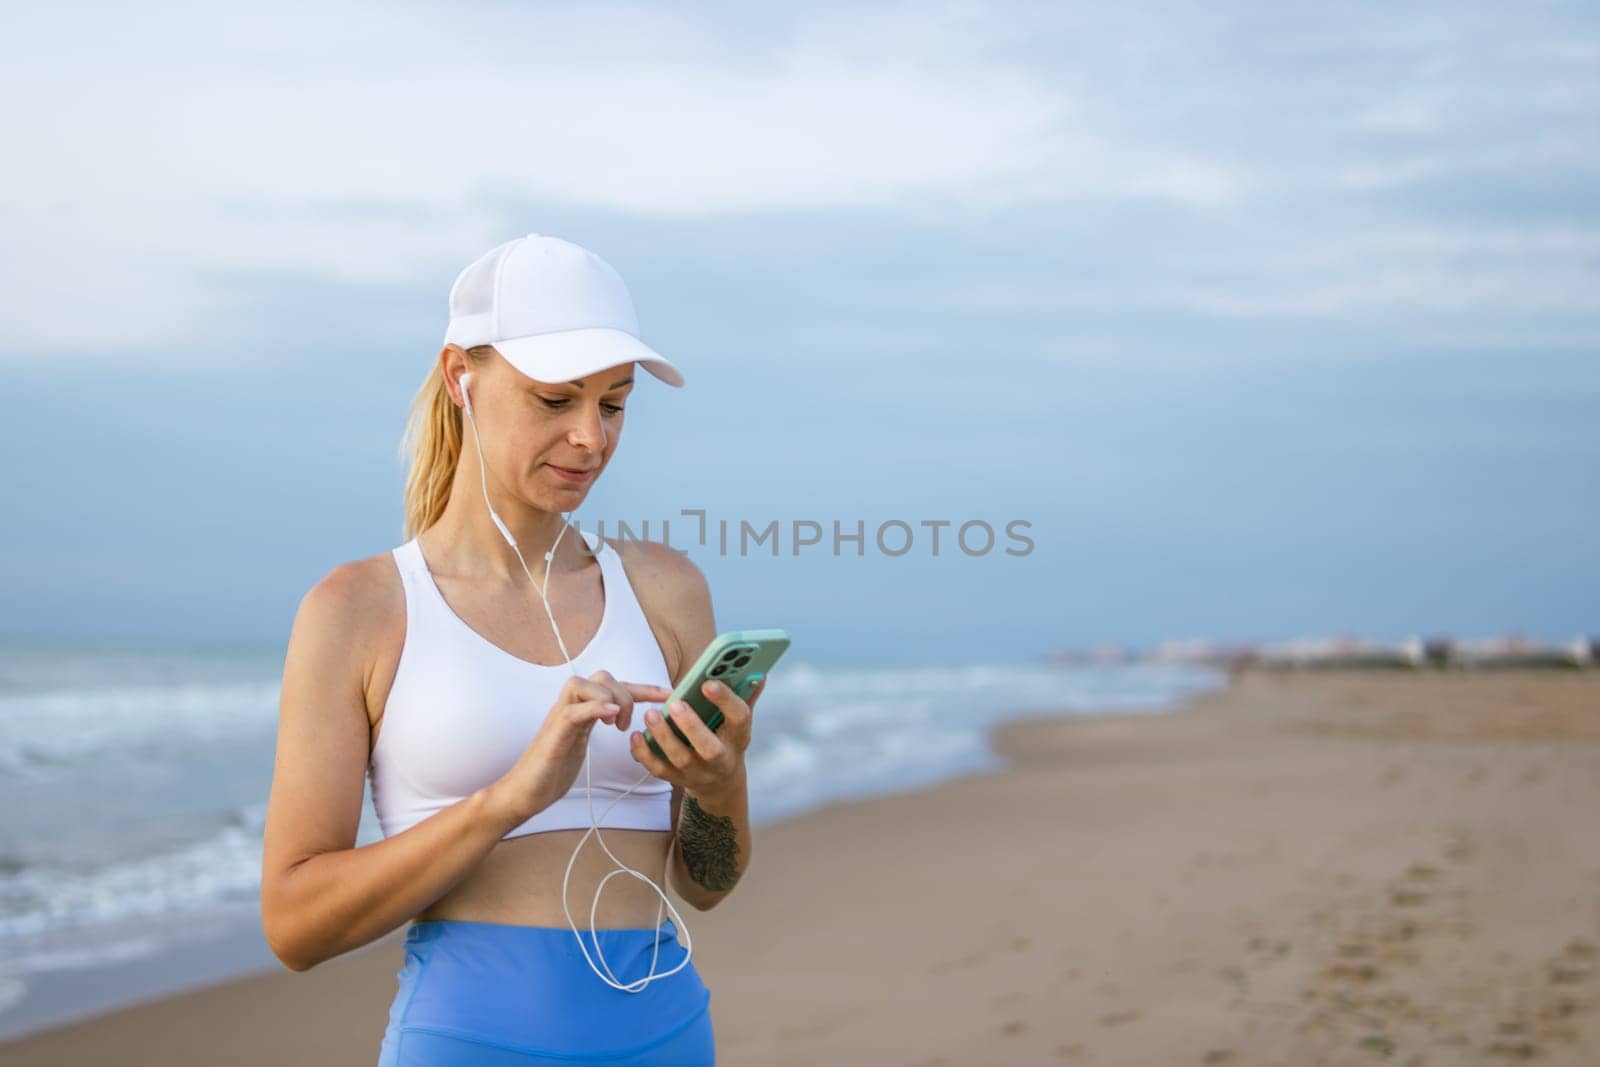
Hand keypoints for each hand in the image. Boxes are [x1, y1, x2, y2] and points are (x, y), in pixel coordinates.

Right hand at [493, 670, 672, 823]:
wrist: (525, 793)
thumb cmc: (553, 770)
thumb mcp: (582, 743)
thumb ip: (597, 725)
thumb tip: (624, 719)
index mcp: (580, 709)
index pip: (613, 687)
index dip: (643, 687)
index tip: (668, 693)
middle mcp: (570, 708)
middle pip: (600, 676)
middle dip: (626, 691)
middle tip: (630, 723)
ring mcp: (559, 718)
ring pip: (582, 684)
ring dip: (608, 698)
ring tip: (618, 724)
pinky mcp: (553, 735)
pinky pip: (573, 710)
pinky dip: (594, 708)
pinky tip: (611, 717)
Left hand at [630, 677, 765, 798]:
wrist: (720, 781)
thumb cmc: (727, 739)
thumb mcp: (738, 721)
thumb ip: (746, 696)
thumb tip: (759, 674)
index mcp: (738, 738)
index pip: (739, 719)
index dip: (726, 701)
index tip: (708, 683)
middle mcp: (721, 759)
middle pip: (709, 748)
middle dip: (692, 725)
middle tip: (675, 703)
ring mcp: (699, 772)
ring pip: (681, 759)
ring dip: (664, 737)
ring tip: (650, 714)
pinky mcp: (678, 779)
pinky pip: (659, 770)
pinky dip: (645, 754)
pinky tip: (636, 735)